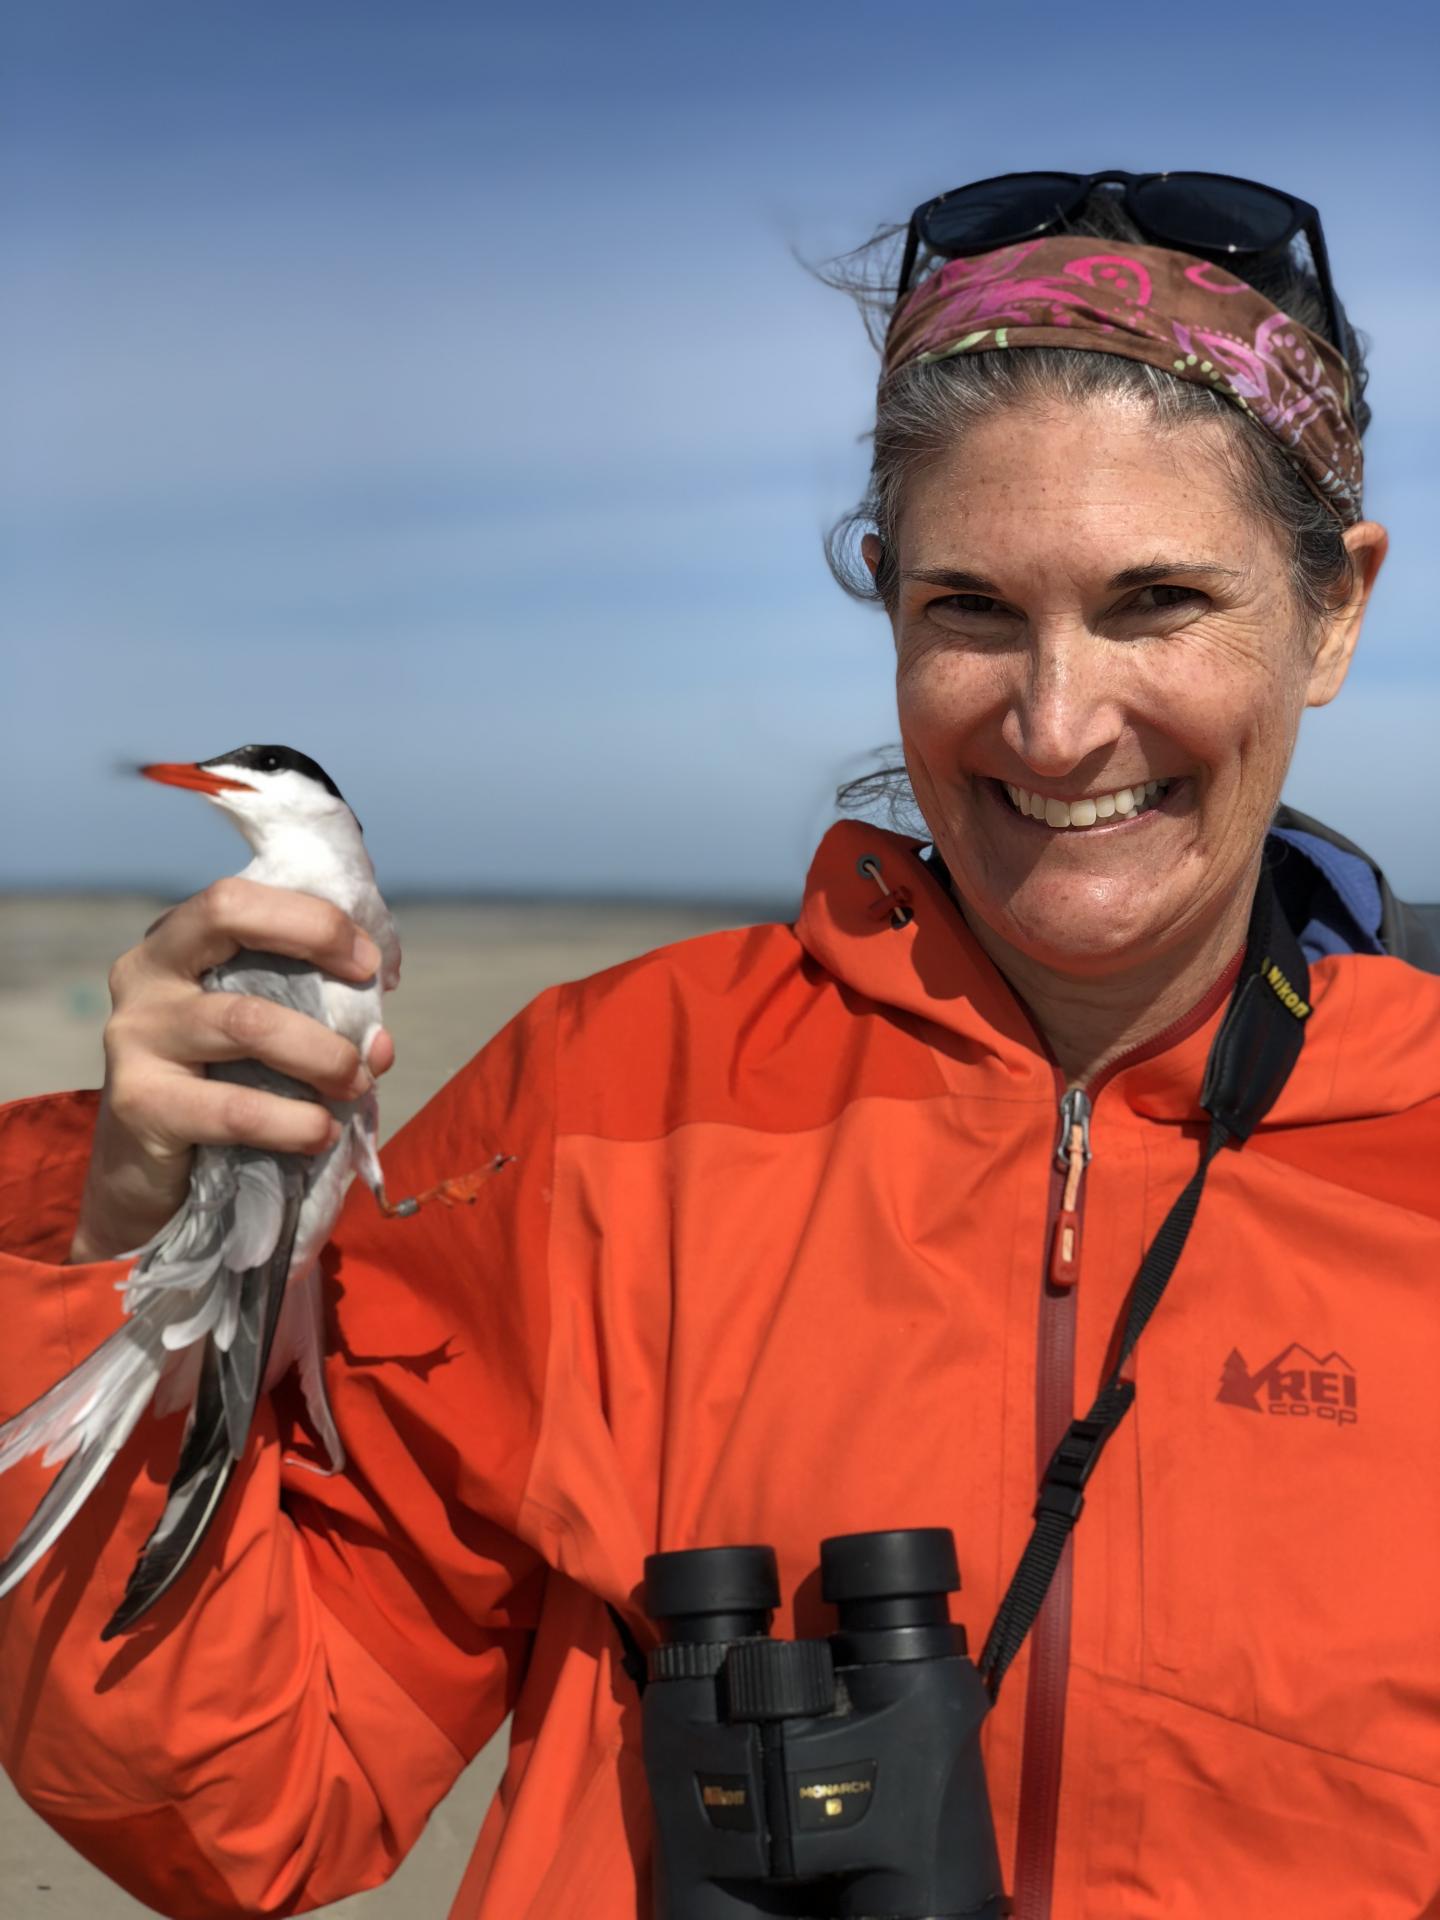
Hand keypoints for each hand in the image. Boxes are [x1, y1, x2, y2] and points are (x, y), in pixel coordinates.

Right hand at [67, 878, 394, 1263]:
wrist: (150, 1176)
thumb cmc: (225, 1087)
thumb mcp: (268, 1037)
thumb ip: (319, 1017)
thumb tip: (380, 1040)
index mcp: (179, 942)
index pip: (241, 897)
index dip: (314, 919)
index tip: (370, 962)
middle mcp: (147, 972)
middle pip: (227, 913)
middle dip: (314, 937)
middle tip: (368, 993)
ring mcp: (135, 1034)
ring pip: (246, 1019)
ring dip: (322, 1053)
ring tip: (356, 1084)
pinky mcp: (138, 1102)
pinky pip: (234, 1106)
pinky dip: (293, 1121)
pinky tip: (320, 1132)